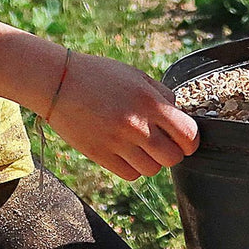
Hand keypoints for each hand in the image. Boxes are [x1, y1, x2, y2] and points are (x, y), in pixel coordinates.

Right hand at [45, 52, 198, 180]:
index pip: (188, 135)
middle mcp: (136, 124)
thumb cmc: (98, 75)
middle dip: (172, 151)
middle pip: (173, 158)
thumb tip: (179, 115)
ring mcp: (118, 142)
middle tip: (161, 141)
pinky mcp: (101, 156)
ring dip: (151, 160)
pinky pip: (131, 175)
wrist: (58, 82)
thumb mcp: (134, 74)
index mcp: (148, 101)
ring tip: (139, 144)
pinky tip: (124, 150)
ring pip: (152, 170)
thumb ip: (160, 94)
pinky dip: (132, 167)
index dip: (190, 140)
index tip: (184, 138)